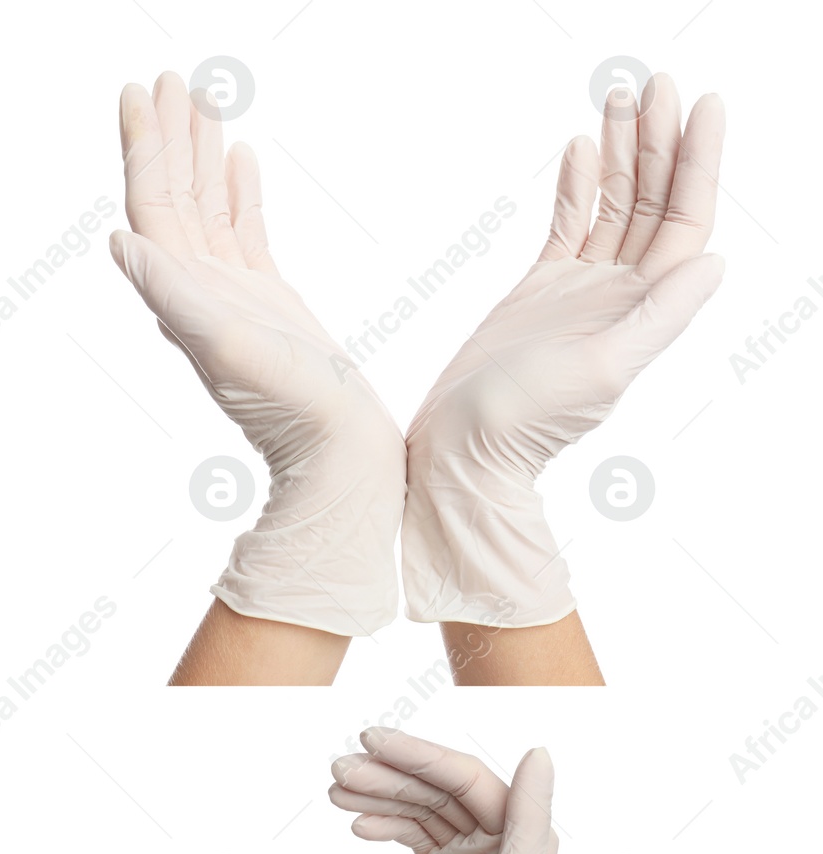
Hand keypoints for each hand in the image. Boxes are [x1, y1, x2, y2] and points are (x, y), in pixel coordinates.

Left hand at [111, 74, 404, 636]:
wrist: (334, 450)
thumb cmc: (287, 406)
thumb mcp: (224, 343)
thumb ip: (171, 293)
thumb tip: (120, 242)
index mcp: (181, 291)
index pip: (153, 204)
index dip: (144, 147)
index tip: (138, 92)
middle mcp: (197, 287)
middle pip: (174, 195)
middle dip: (168, 134)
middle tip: (166, 77)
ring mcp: (232, 291)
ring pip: (208, 206)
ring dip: (200, 152)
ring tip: (200, 98)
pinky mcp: (267, 299)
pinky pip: (245, 230)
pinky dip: (238, 190)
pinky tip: (240, 157)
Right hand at [329, 728, 556, 853]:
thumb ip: (530, 819)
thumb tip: (538, 750)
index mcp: (522, 838)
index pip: (465, 778)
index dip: (418, 754)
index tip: (369, 741)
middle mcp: (500, 843)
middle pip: (438, 788)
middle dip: (387, 775)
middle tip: (336, 771)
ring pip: (421, 808)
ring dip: (378, 796)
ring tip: (334, 794)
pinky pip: (412, 835)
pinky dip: (383, 825)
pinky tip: (355, 827)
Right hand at [403, 73, 724, 625]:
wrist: (461, 449)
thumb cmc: (525, 422)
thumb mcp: (603, 369)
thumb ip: (660, 315)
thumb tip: (714, 261)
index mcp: (643, 309)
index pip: (685, 220)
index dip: (698, 162)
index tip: (705, 107)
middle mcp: (619, 294)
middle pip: (653, 201)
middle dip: (660, 141)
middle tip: (660, 84)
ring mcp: (579, 290)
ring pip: (613, 205)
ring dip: (622, 152)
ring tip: (623, 97)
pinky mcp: (538, 292)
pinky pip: (568, 226)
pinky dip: (578, 186)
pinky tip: (581, 148)